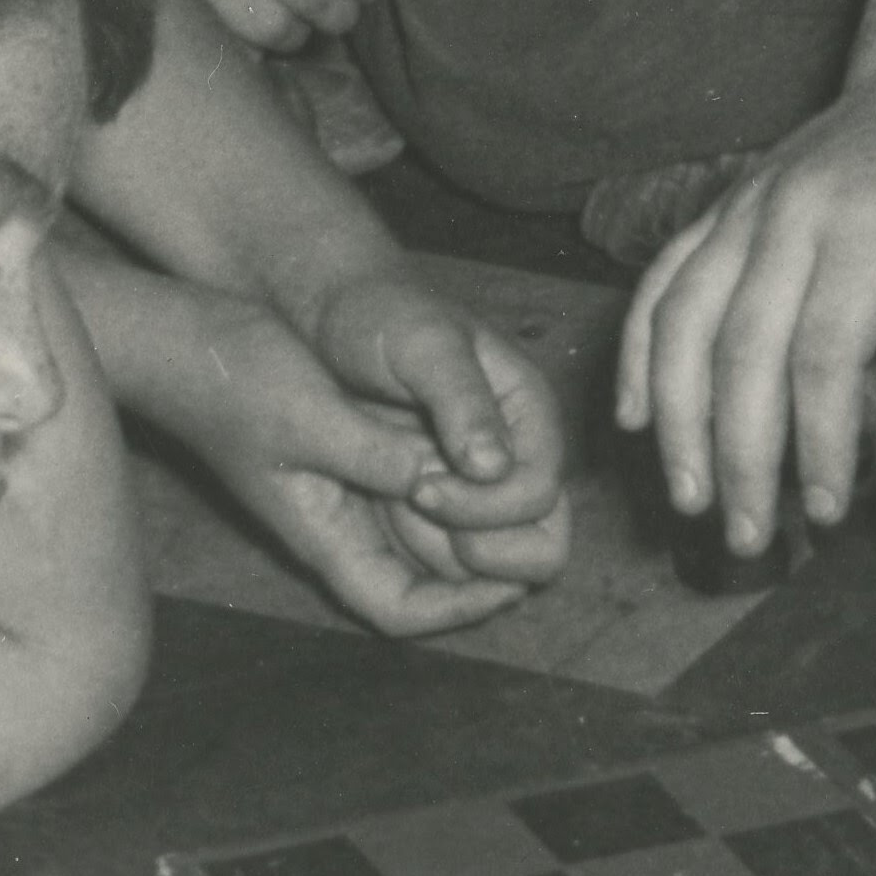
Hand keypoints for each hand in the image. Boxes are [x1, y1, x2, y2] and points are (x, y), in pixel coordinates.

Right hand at [171, 297, 558, 636]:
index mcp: (322, 534)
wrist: (186, 338)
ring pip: (423, 536)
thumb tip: (436, 481)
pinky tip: (481, 452)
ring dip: (472, 523)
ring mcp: (343, 491)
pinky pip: (414, 487)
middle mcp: (338, 523)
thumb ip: (373, 454)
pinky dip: (452, 481)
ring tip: (519, 494)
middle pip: (421, 581)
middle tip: (531, 532)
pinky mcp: (349, 454)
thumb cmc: (234, 379)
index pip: (399, 609)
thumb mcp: (308, 415)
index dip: (461, 608)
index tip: (511, 576)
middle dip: (479, 569)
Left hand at [306, 270, 571, 573]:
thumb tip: (493, 467)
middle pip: (541, 544)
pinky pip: (447, 560)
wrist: (334, 313)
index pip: (538, 494)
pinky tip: (379, 520)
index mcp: (529, 415)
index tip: (419, 487)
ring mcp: (479, 489)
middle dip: (486, 551)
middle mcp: (515, 459)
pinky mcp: (439, 507)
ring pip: (496, 563)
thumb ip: (463, 399)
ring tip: (392, 509)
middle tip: (418, 512)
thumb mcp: (424, 342)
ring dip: (447, 557)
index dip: (486, 508)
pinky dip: (419, 558)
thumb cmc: (382, 313)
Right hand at [617, 75, 875, 551]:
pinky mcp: (718, 211)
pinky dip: (637, 353)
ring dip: (677, 418)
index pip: (824, 354)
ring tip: (689, 497)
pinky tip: (637, 420)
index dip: (820, 443)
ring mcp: (744, 207)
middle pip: (742, 349)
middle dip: (739, 455)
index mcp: (869, 227)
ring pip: (680, 320)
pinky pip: (659, 285)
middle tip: (748, 538)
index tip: (829, 513)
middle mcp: (790, 211)